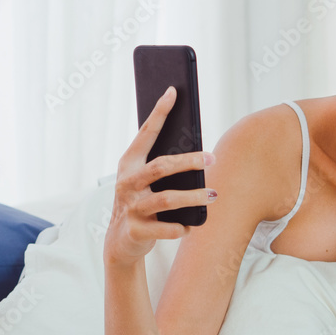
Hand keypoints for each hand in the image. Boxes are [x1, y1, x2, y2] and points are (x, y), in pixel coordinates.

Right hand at [104, 86, 215, 267]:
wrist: (122, 243)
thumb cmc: (141, 204)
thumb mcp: (146, 182)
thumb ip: (163, 167)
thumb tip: (198, 151)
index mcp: (129, 164)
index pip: (146, 134)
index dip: (159, 112)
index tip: (173, 91)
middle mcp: (127, 183)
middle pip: (161, 166)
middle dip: (188, 161)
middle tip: (212, 157)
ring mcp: (130, 207)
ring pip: (166, 198)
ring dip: (192, 197)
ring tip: (213, 195)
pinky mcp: (135, 230)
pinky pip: (163, 228)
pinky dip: (180, 227)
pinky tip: (192, 226)